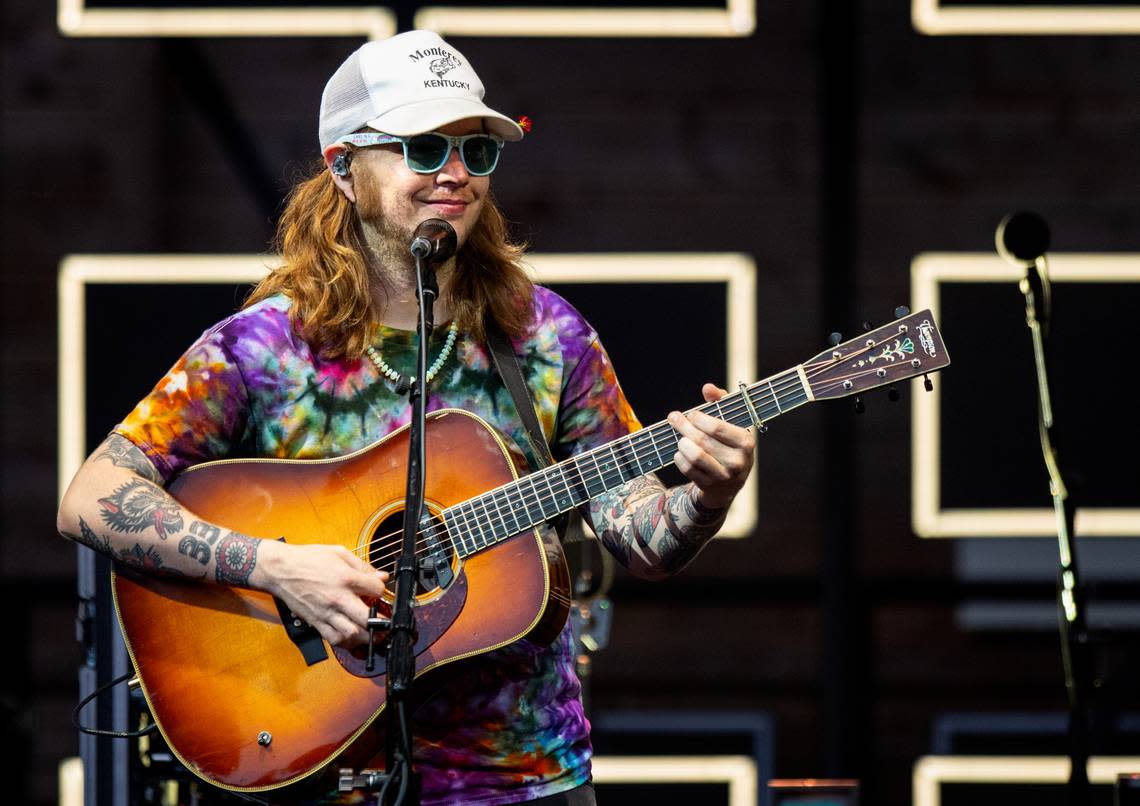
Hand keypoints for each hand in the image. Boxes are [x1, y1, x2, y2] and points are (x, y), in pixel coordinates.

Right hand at [257, 541, 387, 647]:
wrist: (280, 569)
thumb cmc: (307, 558)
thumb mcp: (339, 552)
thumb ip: (362, 566)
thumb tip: (381, 576)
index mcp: (345, 577)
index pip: (376, 589)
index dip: (383, 590)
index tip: (380, 591)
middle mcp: (337, 598)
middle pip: (367, 619)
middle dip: (381, 623)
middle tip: (385, 622)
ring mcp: (325, 612)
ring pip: (351, 634)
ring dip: (365, 636)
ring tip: (371, 632)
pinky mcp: (315, 621)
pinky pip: (333, 639)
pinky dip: (346, 641)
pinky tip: (352, 636)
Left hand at [667, 383, 755, 509]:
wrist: (729, 484)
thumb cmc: (729, 444)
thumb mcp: (731, 423)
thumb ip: (721, 401)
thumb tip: (707, 388)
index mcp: (746, 442)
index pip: (717, 427)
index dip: (699, 418)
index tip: (691, 413)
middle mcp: (737, 461)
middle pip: (702, 440)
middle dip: (684, 426)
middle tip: (674, 418)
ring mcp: (723, 476)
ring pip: (694, 455)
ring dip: (682, 442)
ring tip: (681, 437)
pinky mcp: (709, 486)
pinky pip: (687, 468)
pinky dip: (680, 457)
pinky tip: (680, 452)